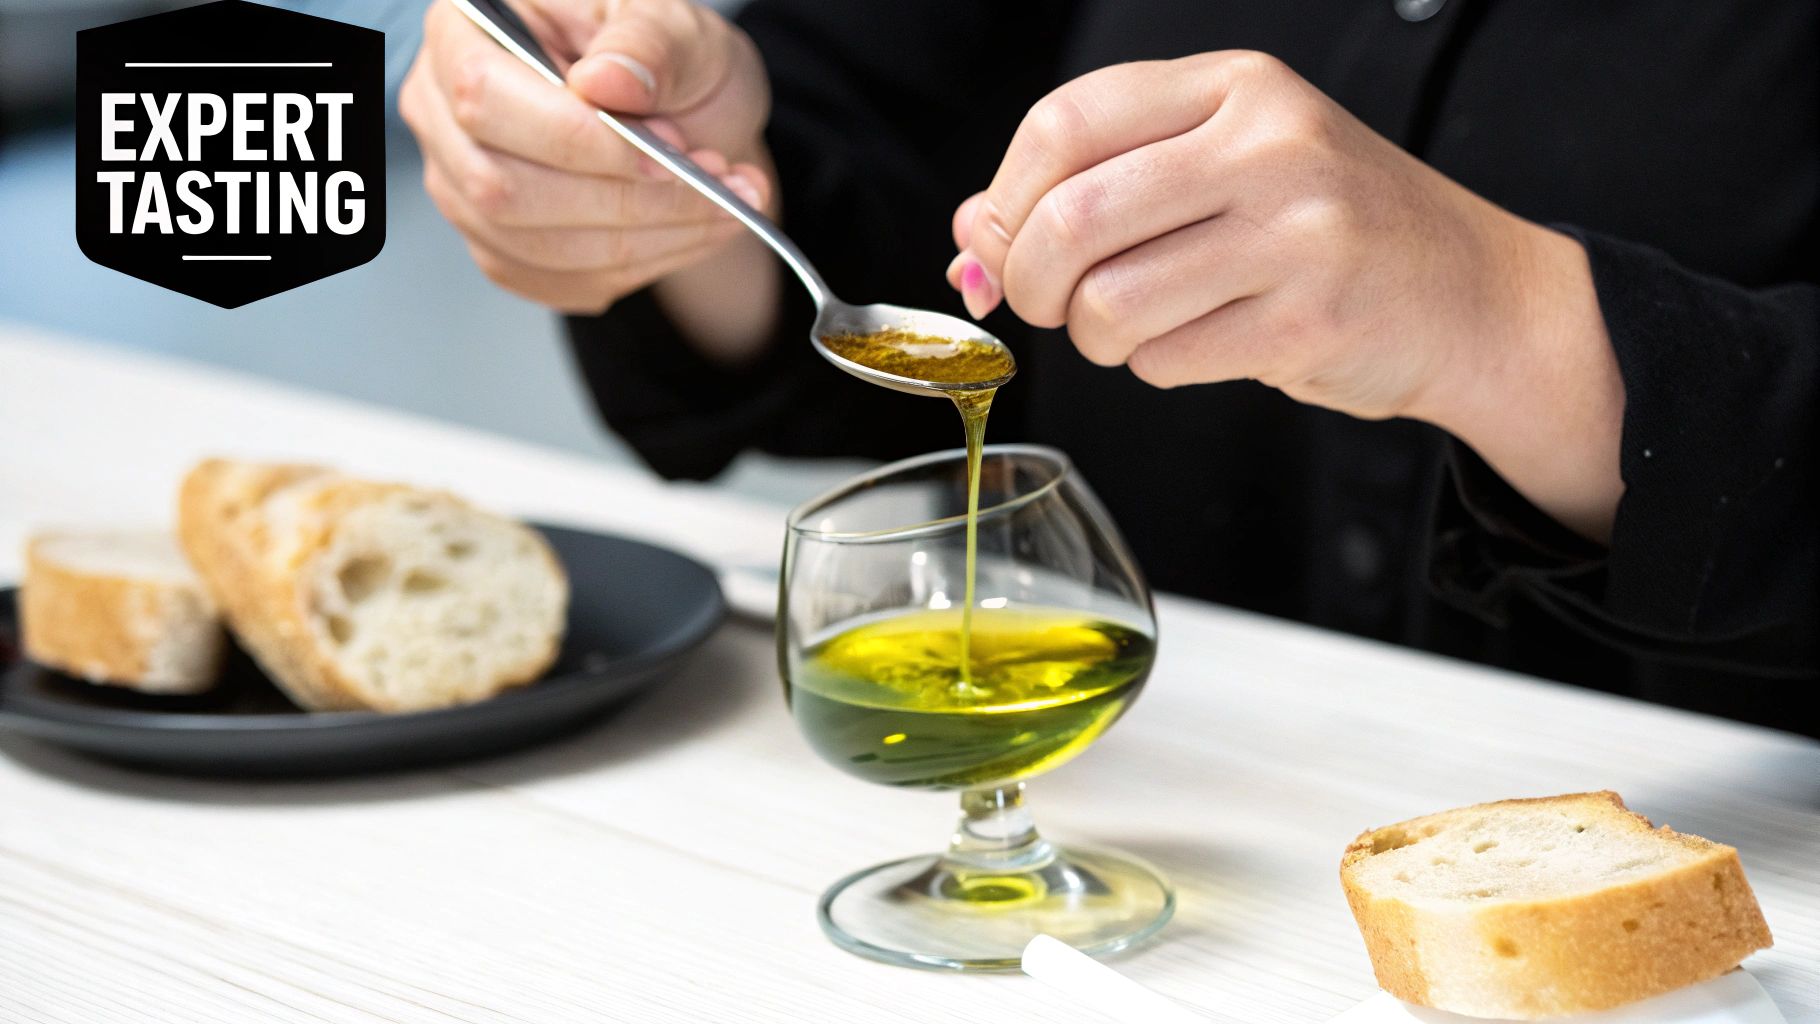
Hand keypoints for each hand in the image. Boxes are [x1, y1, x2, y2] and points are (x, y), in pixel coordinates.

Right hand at [401, 0, 774, 314]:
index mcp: (466, 31)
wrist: (685, 114)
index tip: (663, 153)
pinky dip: (638, 268)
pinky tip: (688, 233)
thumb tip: (608, 83)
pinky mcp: (499, 246)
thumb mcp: (673, 23)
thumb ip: (647, 43)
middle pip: (501, 186)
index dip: (576, 139)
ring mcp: (462, 187)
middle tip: (711, 180)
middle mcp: (443, 113)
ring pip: (534, 246)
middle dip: (622, 200)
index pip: (485, 97)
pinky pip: (557, 283)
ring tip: (719, 205)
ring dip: (644, 239)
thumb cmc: (663, 55)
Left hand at [948, 52, 1622, 538]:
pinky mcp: (1307, 321)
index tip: (1009, 243)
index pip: (1064, 122)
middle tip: (1050, 304)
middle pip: (1071, 217)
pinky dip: (1155, 366)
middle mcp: (1267, 145)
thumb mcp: (1217, 169)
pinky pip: (1165, 359)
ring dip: (1092, 338)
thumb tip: (971, 242)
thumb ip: (1094, 186)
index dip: (1009, 197)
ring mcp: (1296, 233)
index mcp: (1234, 89)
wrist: (1469, 293)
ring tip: (1130, 328)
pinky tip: (1201, 343)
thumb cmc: (1325, 230)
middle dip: (1032, 282)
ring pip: (1110, 302)